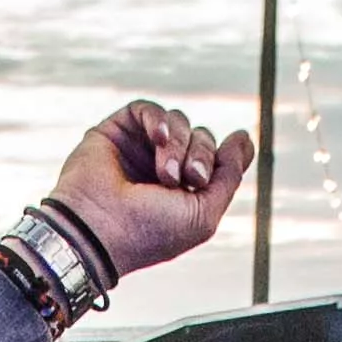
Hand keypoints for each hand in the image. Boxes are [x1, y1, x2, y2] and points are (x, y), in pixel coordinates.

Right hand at [48, 101, 254, 280]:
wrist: (96, 231)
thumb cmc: (148, 232)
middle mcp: (161, 168)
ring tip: (164, 174)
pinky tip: (157, 138)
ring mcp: (138, 149)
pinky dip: (158, 121)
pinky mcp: (116, 132)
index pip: (214, 158)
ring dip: (179, 144)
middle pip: (201, 137)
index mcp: (183, 190)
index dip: (221, 159)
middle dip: (201, 154)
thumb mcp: (204, 213)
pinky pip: (148, 110)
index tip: (204, 176)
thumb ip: (228, 176)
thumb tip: (244, 138)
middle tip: (188, 178)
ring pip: (178, 122)